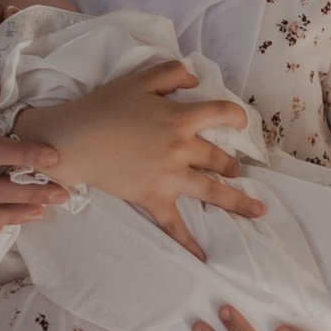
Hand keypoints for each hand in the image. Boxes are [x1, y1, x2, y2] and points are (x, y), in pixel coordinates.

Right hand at [22, 55, 260, 236]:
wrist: (75, 141)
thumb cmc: (104, 108)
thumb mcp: (139, 79)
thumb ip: (171, 73)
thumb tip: (195, 81)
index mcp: (181, 119)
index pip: (223, 114)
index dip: (237, 117)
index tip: (241, 123)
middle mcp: (181, 149)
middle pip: (220, 159)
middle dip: (231, 164)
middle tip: (233, 168)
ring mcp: (169, 177)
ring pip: (212, 192)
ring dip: (237, 201)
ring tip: (256, 209)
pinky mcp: (153, 198)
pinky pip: (175, 225)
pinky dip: (190, 243)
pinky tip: (204, 258)